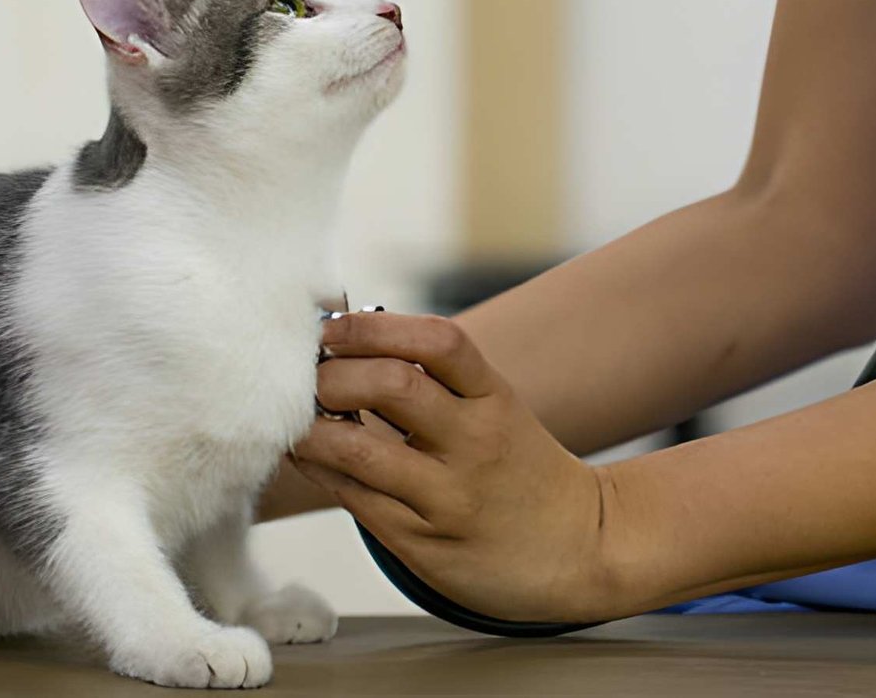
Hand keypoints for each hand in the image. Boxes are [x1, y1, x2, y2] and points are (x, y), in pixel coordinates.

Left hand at [291, 313, 619, 623]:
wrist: (581, 549)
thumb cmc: (520, 469)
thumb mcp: (495, 411)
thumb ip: (436, 381)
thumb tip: (347, 343)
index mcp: (494, 399)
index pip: (438, 341)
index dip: (375, 327)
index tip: (333, 328)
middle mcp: (475, 443)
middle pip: (393, 386)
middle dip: (333, 374)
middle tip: (304, 376)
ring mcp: (449, 497)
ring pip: (359, 450)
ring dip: (311, 427)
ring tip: (294, 416)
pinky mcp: (423, 544)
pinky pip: (355, 499)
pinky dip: (320, 469)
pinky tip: (308, 454)